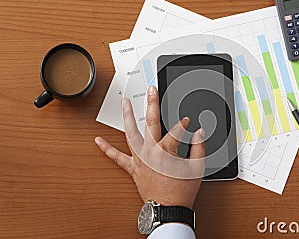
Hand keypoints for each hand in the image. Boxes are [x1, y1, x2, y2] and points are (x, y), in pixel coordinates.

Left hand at [95, 86, 204, 208]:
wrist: (168, 209)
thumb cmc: (181, 191)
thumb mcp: (197, 168)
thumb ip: (199, 147)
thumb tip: (199, 133)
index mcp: (167, 151)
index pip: (178, 130)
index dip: (184, 124)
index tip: (188, 121)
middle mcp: (151, 152)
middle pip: (151, 122)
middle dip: (152, 104)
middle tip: (152, 90)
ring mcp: (140, 159)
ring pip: (131, 134)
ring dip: (128, 117)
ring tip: (124, 103)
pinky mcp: (133, 168)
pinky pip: (117, 158)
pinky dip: (107, 149)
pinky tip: (98, 141)